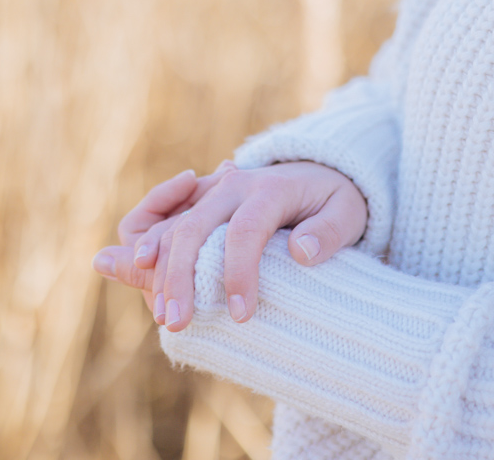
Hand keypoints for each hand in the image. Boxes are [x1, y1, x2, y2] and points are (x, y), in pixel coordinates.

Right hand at [92, 161, 366, 331]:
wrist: (317, 169)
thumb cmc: (335, 200)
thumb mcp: (348, 212)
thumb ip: (329, 231)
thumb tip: (301, 252)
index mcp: (270, 189)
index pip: (246, 231)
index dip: (238, 273)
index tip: (240, 314)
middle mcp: (234, 185)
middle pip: (196, 228)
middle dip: (182, 277)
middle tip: (178, 323)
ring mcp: (213, 191)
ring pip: (175, 226)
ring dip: (161, 269)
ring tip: (163, 315)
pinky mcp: (202, 201)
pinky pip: (168, 221)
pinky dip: (153, 247)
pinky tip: (145, 276)